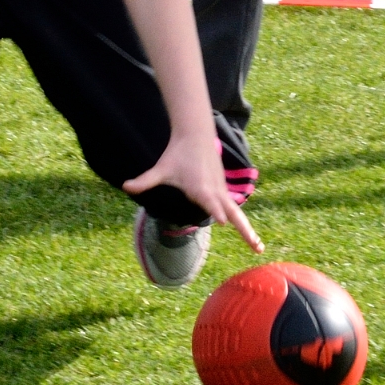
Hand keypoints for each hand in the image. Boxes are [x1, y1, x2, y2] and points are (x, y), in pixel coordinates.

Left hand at [123, 132, 263, 253]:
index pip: (209, 201)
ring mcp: (221, 190)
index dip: (215, 210)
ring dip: (248, 230)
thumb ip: (145, 181)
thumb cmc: (177, 154)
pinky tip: (250, 236)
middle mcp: (214, 190)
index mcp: (199, 186)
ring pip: (237, 212)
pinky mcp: (223, 190)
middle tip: (256, 247)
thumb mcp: (161, 169)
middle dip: (244, 230)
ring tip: (259, 248)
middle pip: (232, 212)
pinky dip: (243, 222)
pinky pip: (234, 208)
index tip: (223, 221)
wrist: (196, 136)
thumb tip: (125, 187)